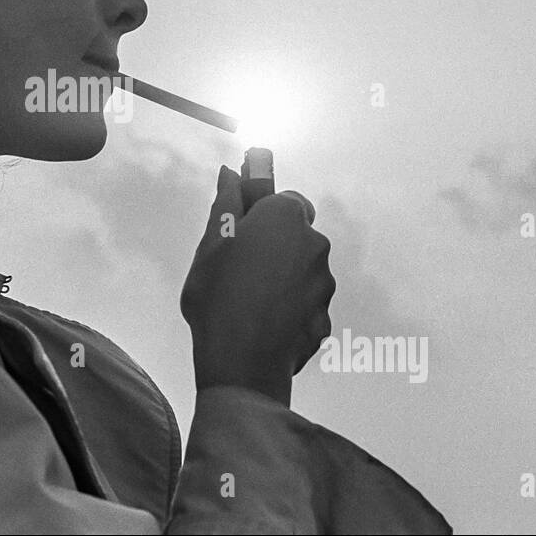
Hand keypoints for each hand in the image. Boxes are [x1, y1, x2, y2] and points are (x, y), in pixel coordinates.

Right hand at [180, 165, 335, 404]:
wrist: (242, 362)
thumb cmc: (218, 293)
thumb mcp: (210, 243)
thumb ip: (226, 203)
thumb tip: (233, 173)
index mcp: (286, 218)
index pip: (282, 201)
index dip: (260, 215)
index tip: (240, 233)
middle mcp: (315, 244)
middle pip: (296, 236)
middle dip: (273, 246)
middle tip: (238, 269)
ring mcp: (324, 284)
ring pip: (302, 272)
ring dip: (282, 279)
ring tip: (249, 303)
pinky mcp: (325, 319)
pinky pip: (305, 306)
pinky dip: (290, 311)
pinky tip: (263, 325)